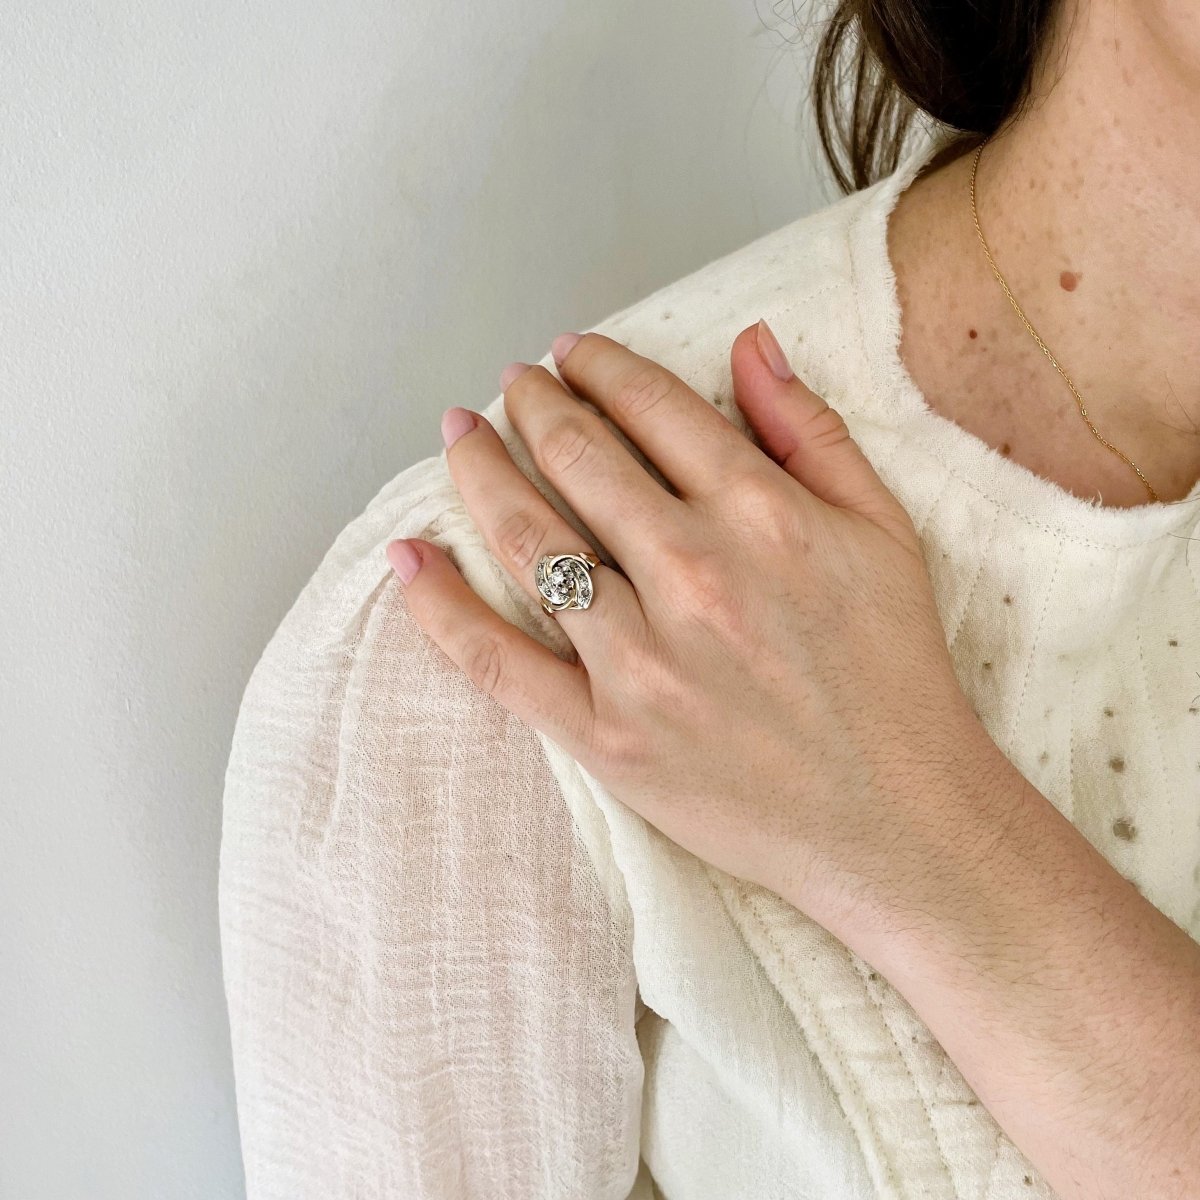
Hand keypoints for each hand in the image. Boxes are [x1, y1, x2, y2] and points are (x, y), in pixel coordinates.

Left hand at [387, 321, 1008, 923]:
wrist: (895, 818)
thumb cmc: (894, 673)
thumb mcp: (883, 532)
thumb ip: (810, 431)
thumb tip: (750, 342)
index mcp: (762, 516)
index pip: (652, 408)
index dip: (599, 366)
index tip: (572, 354)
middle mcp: (693, 576)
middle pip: (578, 458)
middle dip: (533, 404)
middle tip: (513, 385)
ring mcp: (640, 661)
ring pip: (527, 539)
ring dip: (479, 472)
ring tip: (459, 436)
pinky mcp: (604, 735)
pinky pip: (499, 659)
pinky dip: (440, 606)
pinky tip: (408, 558)